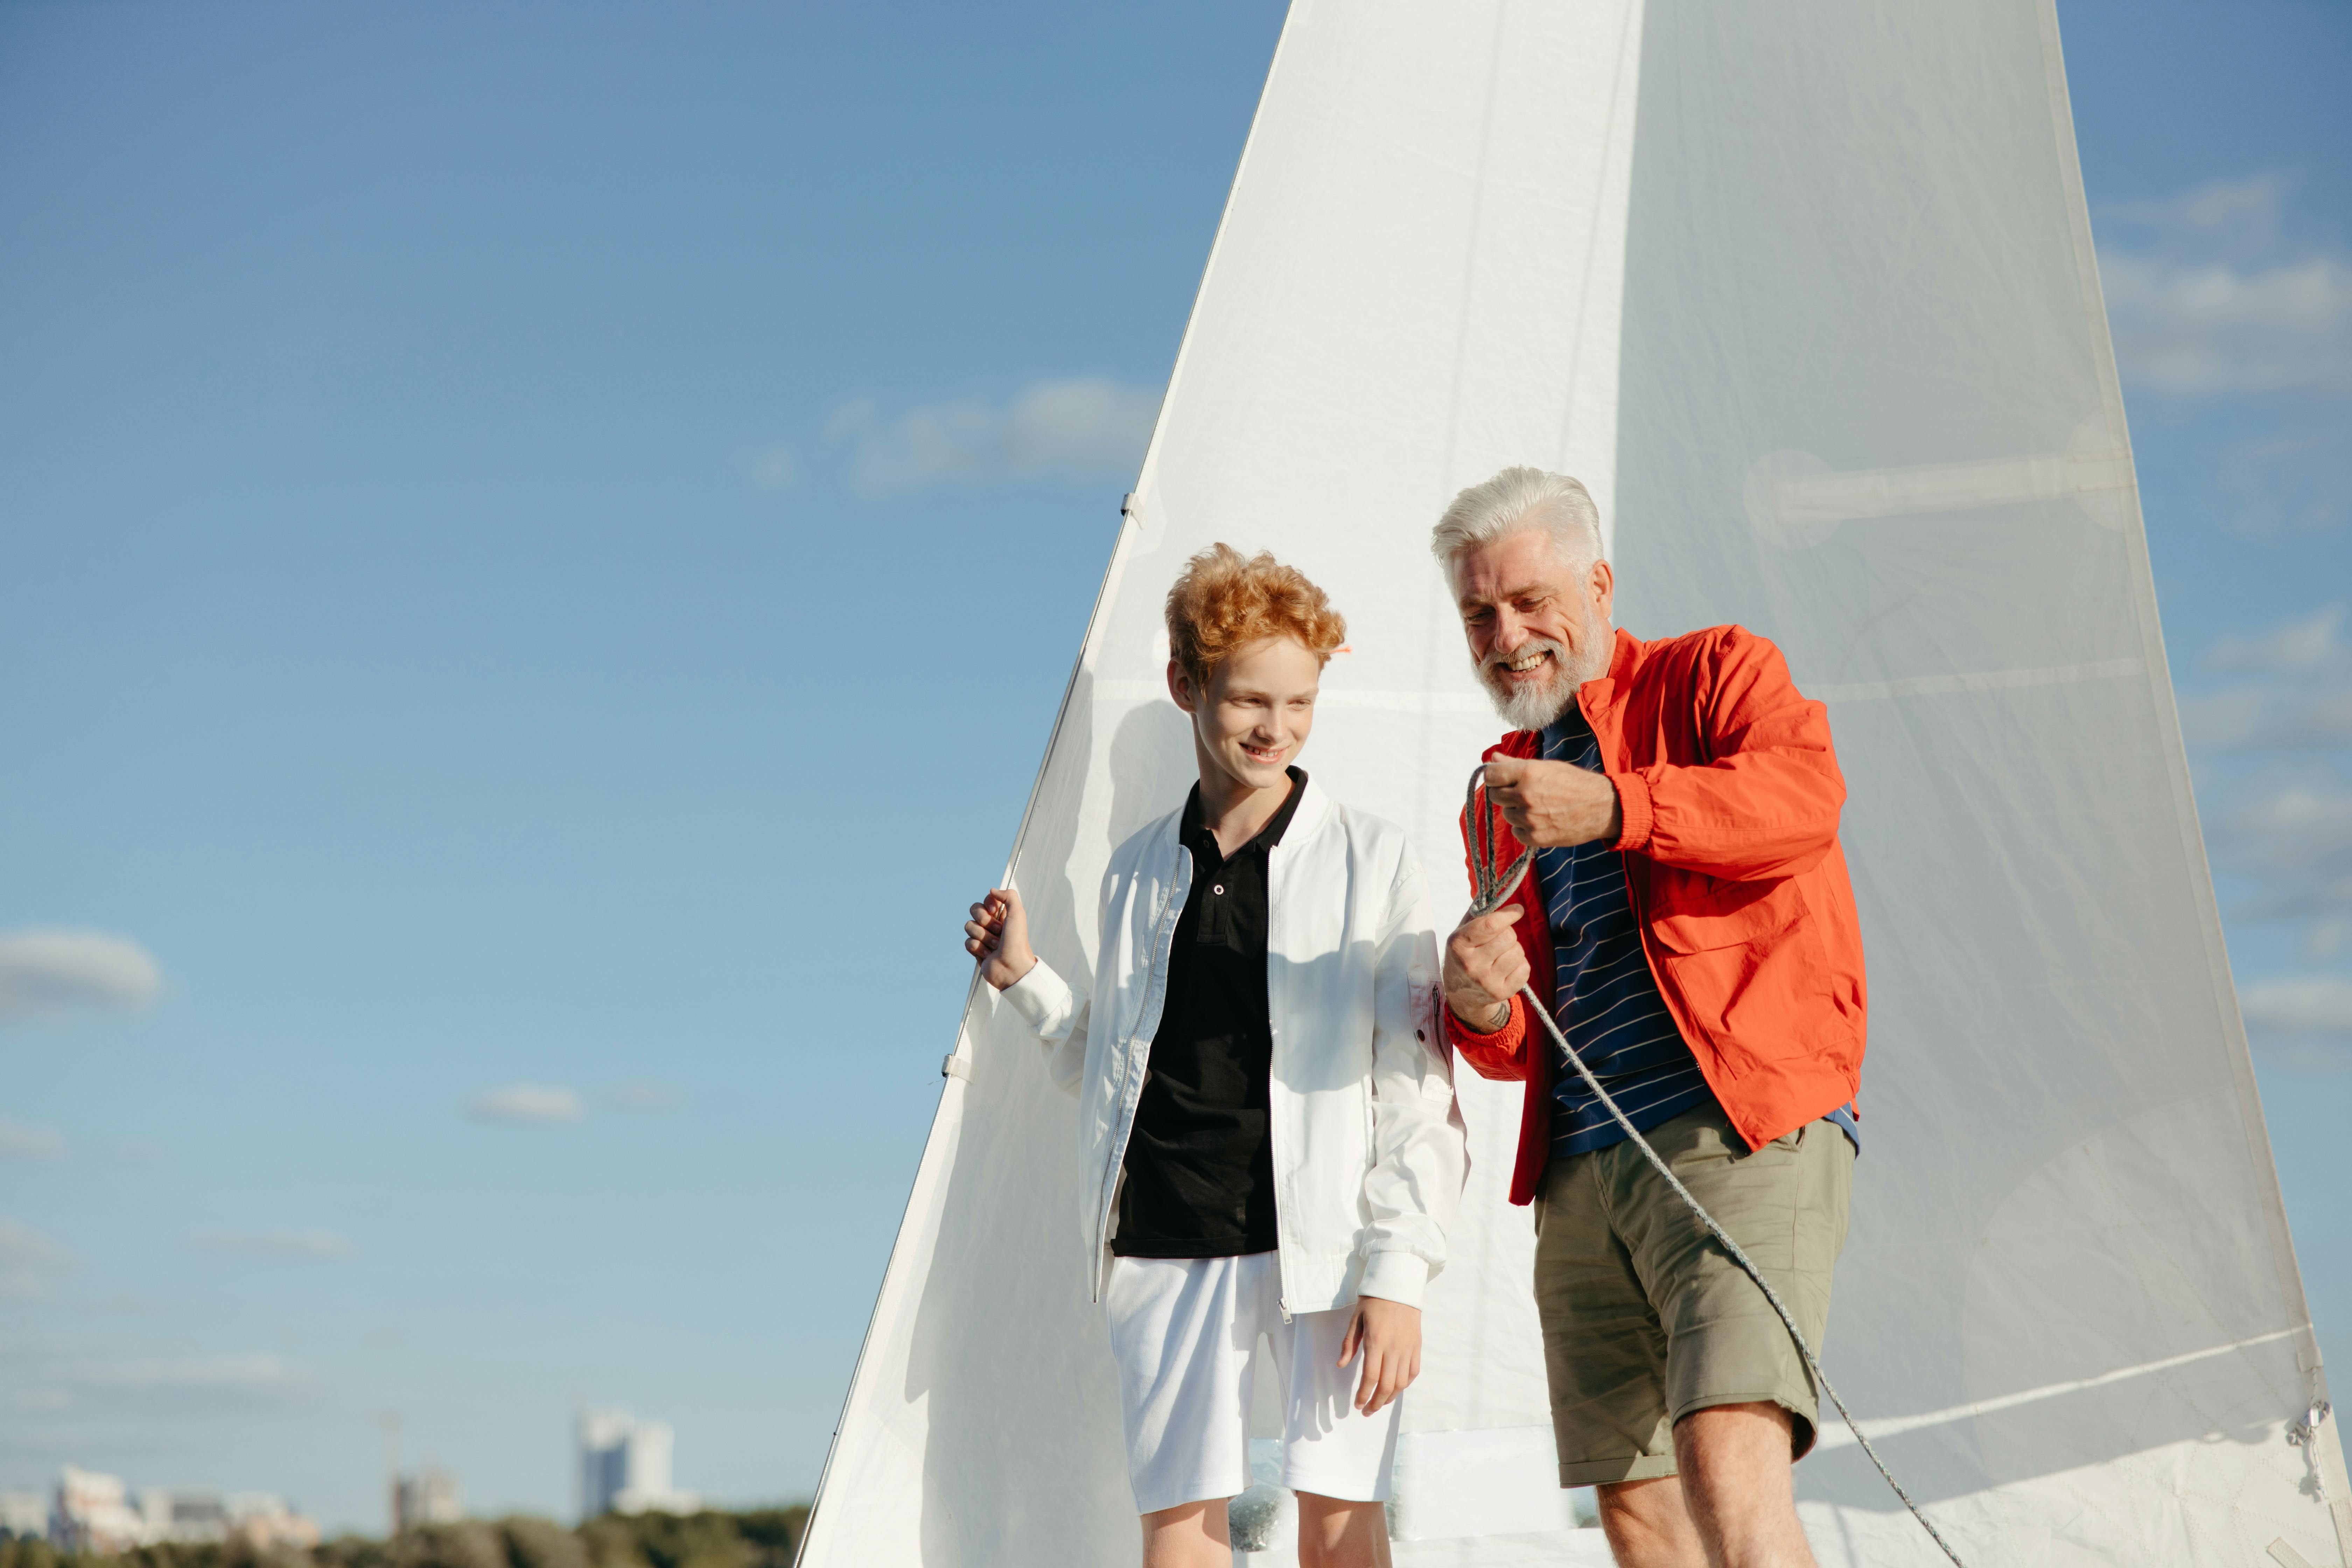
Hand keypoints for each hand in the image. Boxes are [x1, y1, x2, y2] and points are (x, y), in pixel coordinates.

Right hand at [963, 887, 1036, 990]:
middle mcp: (992, 924)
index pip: (986, 900)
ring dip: (983, 936)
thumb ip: (1008, 896)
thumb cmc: (1018, 942)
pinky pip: (968, 942)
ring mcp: (983, 937)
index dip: (988, 904)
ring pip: (969, 926)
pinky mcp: (977, 950)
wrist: (1012, 968)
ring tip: (995, 946)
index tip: (994, 910)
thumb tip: (991, 890)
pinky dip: (978, 948)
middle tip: (998, 931)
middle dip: (984, 920)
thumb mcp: (1018, 914)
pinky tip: (988, 954)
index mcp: (1002, 914)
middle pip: (974, 910)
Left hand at [1339, 1296, 1421, 1414]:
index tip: (1357, 1404)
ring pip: (1401, 1382)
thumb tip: (1341, 1365)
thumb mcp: (1355, 1319)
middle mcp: (1394, 1347)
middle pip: (1387, 1385)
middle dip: (1376, 1403)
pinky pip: (1413, 1372)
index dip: (1364, 1395)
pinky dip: (1405, 1384)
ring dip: (1390, 1397)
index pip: (1370, 1377)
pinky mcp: (1417, 1345)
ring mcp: (1408, 1347)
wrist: (1398, 1285)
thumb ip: (1349, 1343)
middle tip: (1367, 1411)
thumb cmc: (1373, 1301)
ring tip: (1380, 1403)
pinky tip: (1395, 1388)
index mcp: (1376, 1340)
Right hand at [1444, 906, 1527, 1028]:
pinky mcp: (1501, 992)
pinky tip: (1506, 968)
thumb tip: (1495, 889)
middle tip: (1498, 939)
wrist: (1461, 993)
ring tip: (1501, 955)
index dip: (1508, 914)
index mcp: (1459, 945)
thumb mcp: (1462, 933)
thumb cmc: (1465, 955)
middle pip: (1508, 937)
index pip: (1490, 925)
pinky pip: (1525, 968)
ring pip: (1518, 952)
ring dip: (1514, 949)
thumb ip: (1478, 913)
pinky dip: (1519, 964)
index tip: (1517, 910)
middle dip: (1508, 933)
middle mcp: (1471, 965)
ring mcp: (1487, 981)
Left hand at [1484, 755, 1621, 848]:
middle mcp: (1525, 795)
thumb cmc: (1574, 783)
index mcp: (1528, 773)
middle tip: (1524, 793)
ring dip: (1517, 811)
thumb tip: (1492, 758)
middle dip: (1506, 794)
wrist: (1601, 807)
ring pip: (1507, 815)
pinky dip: (1525, 828)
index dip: (1494, 777)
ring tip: (1539, 807)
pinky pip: (1517, 832)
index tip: (1502, 779)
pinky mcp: (1535, 837)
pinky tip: (1541, 821)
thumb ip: (1516, 764)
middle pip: (1495, 796)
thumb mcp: (1547, 767)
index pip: (1490, 775)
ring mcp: (1529, 818)